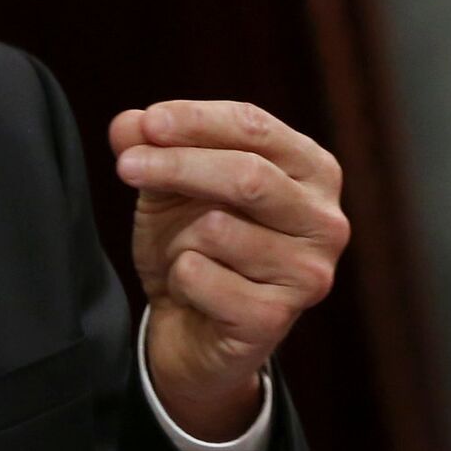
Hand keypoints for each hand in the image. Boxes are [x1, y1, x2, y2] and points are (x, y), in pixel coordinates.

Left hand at [110, 100, 347, 439]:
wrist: (192, 331)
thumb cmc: (194, 245)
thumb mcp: (169, 187)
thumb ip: (152, 147)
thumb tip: (127, 124)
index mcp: (313, 172)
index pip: (256, 127)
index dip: (198, 120)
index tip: (148, 122)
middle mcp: (325, 221)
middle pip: (247, 175)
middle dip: (177, 165)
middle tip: (125, 165)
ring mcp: (308, 274)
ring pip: (217, 229)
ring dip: (178, 239)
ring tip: (185, 255)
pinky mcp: (275, 318)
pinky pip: (201, 276)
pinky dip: (179, 279)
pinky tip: (194, 293)